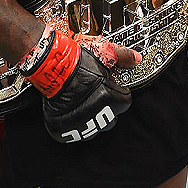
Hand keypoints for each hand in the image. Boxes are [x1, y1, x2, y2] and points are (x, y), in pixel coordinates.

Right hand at [21, 25, 134, 143]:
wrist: (51, 64)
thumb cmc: (76, 60)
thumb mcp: (103, 54)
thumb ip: (122, 57)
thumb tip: (136, 58)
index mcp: (110, 99)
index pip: (125, 102)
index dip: (118, 92)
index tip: (110, 86)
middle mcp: (97, 116)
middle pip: (111, 118)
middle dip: (107, 107)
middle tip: (95, 93)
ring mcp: (79, 125)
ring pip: (93, 128)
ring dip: (91, 116)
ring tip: (82, 101)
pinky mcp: (63, 131)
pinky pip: (73, 133)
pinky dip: (73, 124)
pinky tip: (71, 109)